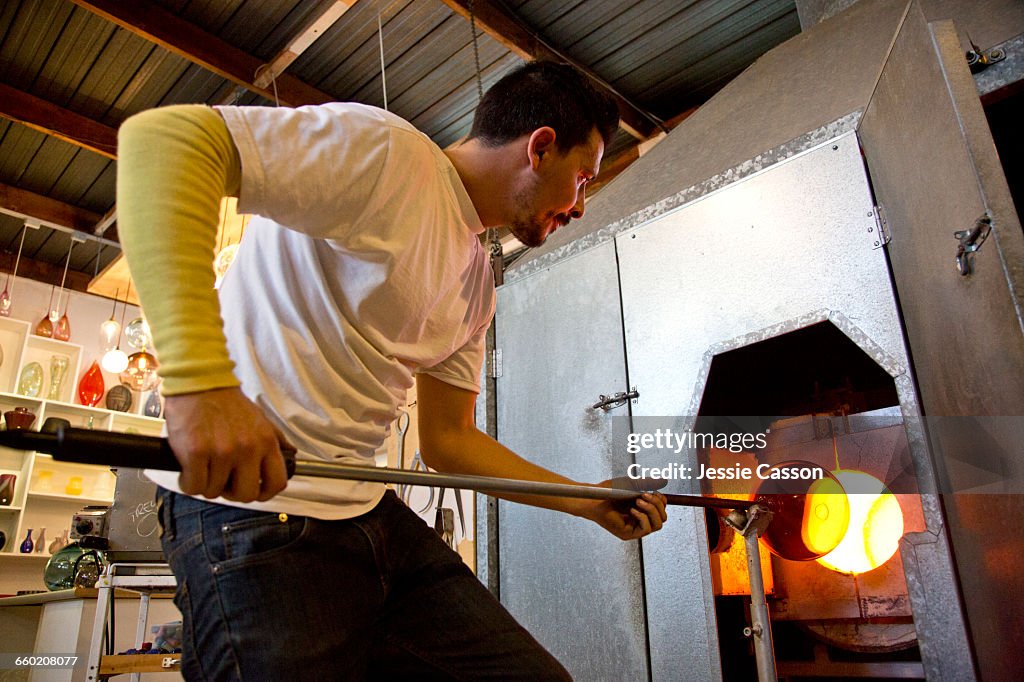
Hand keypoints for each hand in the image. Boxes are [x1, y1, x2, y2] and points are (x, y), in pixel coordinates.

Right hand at [164, 387, 291, 502]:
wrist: (199, 381)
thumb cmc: (226, 402)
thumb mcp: (260, 419)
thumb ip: (276, 440)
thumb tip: (290, 454)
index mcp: (266, 442)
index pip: (277, 482)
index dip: (264, 493)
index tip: (255, 491)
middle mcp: (247, 449)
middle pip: (246, 495)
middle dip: (232, 492)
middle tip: (223, 480)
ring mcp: (222, 452)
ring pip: (214, 492)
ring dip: (206, 484)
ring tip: (204, 466)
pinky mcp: (196, 452)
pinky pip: (193, 486)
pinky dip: (188, 481)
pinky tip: (189, 468)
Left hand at [578, 485, 667, 540]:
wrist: (594, 497)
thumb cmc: (609, 491)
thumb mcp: (632, 485)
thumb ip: (647, 484)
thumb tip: (663, 481)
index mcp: (643, 511)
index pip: (662, 511)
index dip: (661, 501)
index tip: (653, 491)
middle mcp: (640, 522)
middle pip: (662, 518)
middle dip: (657, 505)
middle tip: (644, 495)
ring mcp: (634, 530)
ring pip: (656, 525)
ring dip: (651, 510)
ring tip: (638, 500)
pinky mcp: (627, 534)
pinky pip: (645, 529)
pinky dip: (642, 517)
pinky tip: (632, 509)